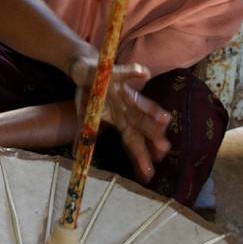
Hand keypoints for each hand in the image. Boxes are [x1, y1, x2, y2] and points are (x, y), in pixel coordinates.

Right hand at [70, 56, 170, 183]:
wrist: (85, 69)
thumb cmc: (89, 94)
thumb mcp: (84, 116)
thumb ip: (84, 134)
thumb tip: (77, 153)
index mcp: (120, 118)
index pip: (132, 140)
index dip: (140, 156)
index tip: (148, 174)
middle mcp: (126, 106)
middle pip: (141, 124)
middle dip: (152, 136)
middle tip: (164, 149)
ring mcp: (123, 91)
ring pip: (140, 103)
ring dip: (151, 109)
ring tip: (164, 119)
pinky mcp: (116, 74)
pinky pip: (126, 73)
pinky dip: (134, 72)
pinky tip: (144, 73)